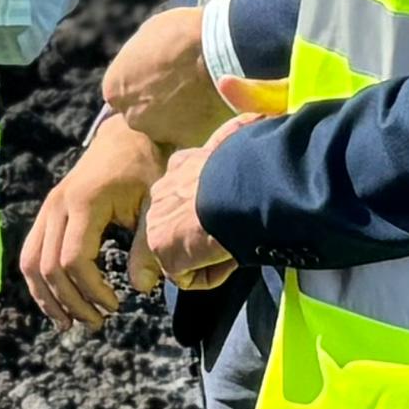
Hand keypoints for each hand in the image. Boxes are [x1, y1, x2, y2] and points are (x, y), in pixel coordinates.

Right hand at [21, 115, 162, 329]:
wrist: (129, 136)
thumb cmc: (148, 170)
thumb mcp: (155, 204)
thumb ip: (148, 245)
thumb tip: (142, 287)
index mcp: (84, 203)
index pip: (73, 260)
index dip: (91, 290)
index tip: (116, 306)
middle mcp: (58, 206)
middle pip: (48, 267)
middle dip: (71, 301)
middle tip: (97, 323)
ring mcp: (48, 208)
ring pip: (31, 262)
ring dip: (48, 297)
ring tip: (69, 323)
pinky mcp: (47, 212)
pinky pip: (31, 253)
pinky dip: (40, 281)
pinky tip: (56, 303)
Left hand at [103, 3, 231, 150]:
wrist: (221, 50)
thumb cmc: (183, 33)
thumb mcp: (148, 36)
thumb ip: (140, 59)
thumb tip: (144, 62)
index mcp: (115, 89)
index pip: (123, 94)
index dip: (144, 84)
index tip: (162, 76)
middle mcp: (131, 116)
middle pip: (143, 114)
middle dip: (160, 104)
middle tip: (183, 87)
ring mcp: (159, 131)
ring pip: (167, 127)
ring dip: (180, 116)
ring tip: (202, 95)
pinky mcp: (187, 141)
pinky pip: (192, 134)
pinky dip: (200, 124)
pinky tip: (214, 105)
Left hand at [137, 145, 237, 295]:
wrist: (242, 188)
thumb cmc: (250, 171)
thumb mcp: (238, 153)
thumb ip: (232, 154)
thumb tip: (249, 131)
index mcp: (181, 165)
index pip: (187, 193)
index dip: (209, 209)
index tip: (230, 215)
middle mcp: (162, 193)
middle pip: (179, 227)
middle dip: (202, 236)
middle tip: (234, 235)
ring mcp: (158, 223)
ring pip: (182, 252)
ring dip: (208, 255)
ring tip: (234, 244)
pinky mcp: (163, 250)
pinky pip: (187, 277)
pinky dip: (211, 274)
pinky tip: (228, 257)